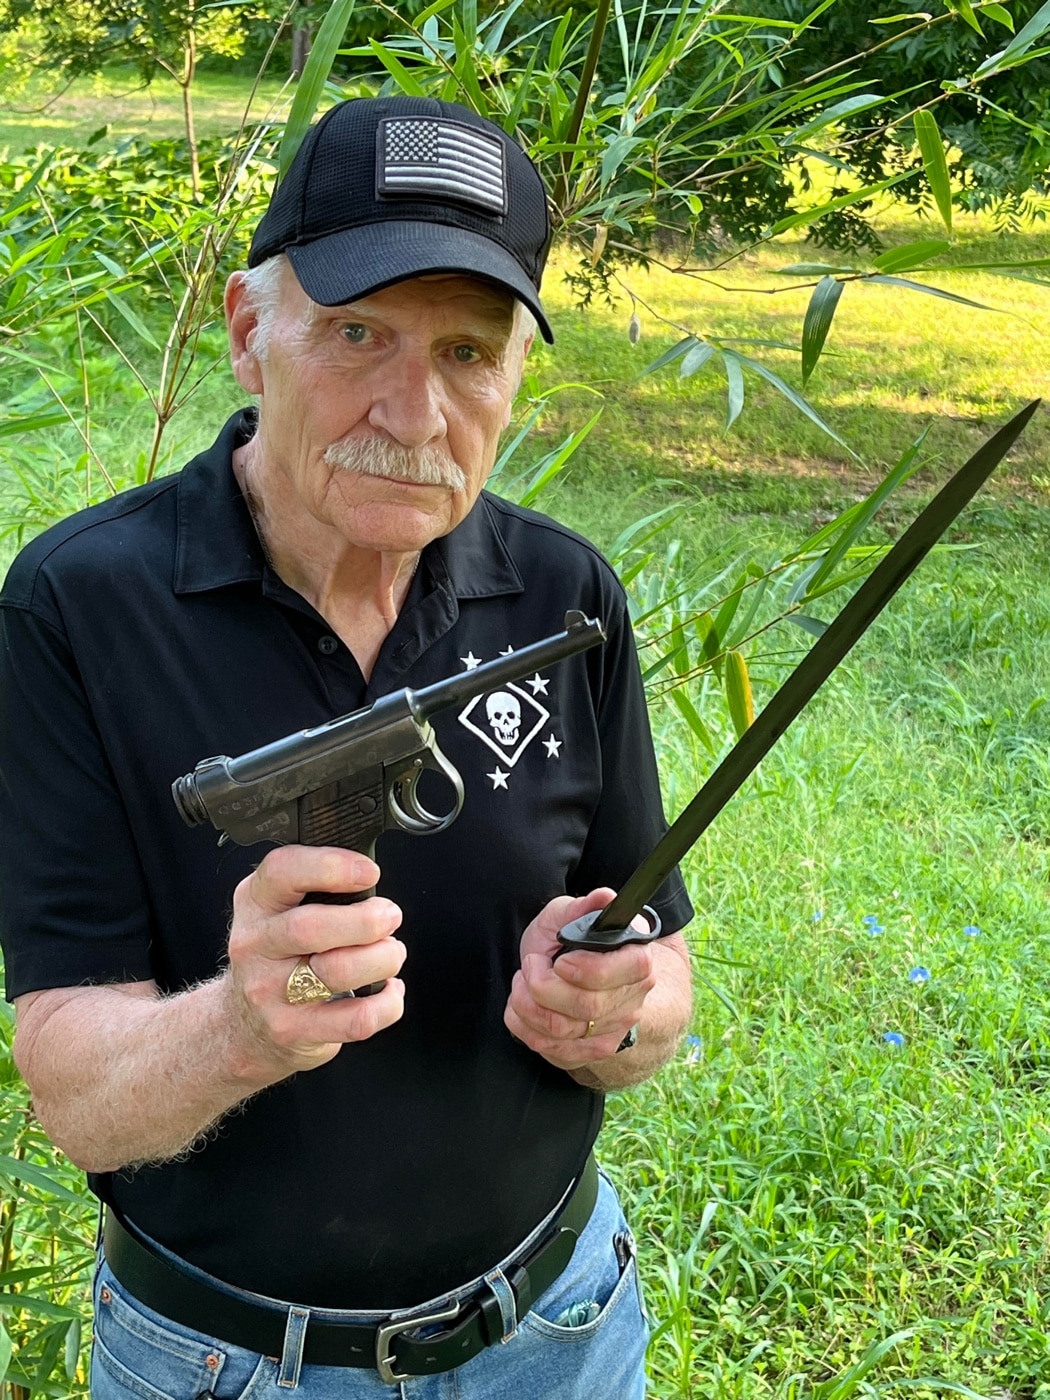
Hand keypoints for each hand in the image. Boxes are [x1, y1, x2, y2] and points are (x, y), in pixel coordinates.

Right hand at [225, 845, 406, 1074]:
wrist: (245, 1024)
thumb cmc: (279, 956)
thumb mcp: (277, 909)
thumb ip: (314, 886)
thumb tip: (369, 876)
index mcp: (256, 902)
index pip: (282, 871)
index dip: (332, 866)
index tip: (368, 872)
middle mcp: (256, 945)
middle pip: (311, 926)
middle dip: (366, 919)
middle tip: (389, 916)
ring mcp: (271, 992)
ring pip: (338, 970)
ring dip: (383, 958)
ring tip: (390, 953)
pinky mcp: (294, 1030)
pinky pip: (357, 1018)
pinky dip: (387, 1002)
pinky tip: (387, 991)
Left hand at [503, 888, 655, 1070]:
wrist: (576, 973)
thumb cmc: (572, 940)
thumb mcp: (569, 915)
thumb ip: (583, 906)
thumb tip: (604, 897)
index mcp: (637, 961)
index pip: (625, 973)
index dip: (588, 969)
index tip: (560, 960)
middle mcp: (632, 1000)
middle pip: (586, 1007)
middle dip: (543, 985)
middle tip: (530, 964)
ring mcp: (613, 1030)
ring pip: (561, 1031)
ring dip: (527, 1004)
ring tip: (523, 981)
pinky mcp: (590, 1051)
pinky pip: (550, 1050)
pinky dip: (523, 1026)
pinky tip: (521, 1004)